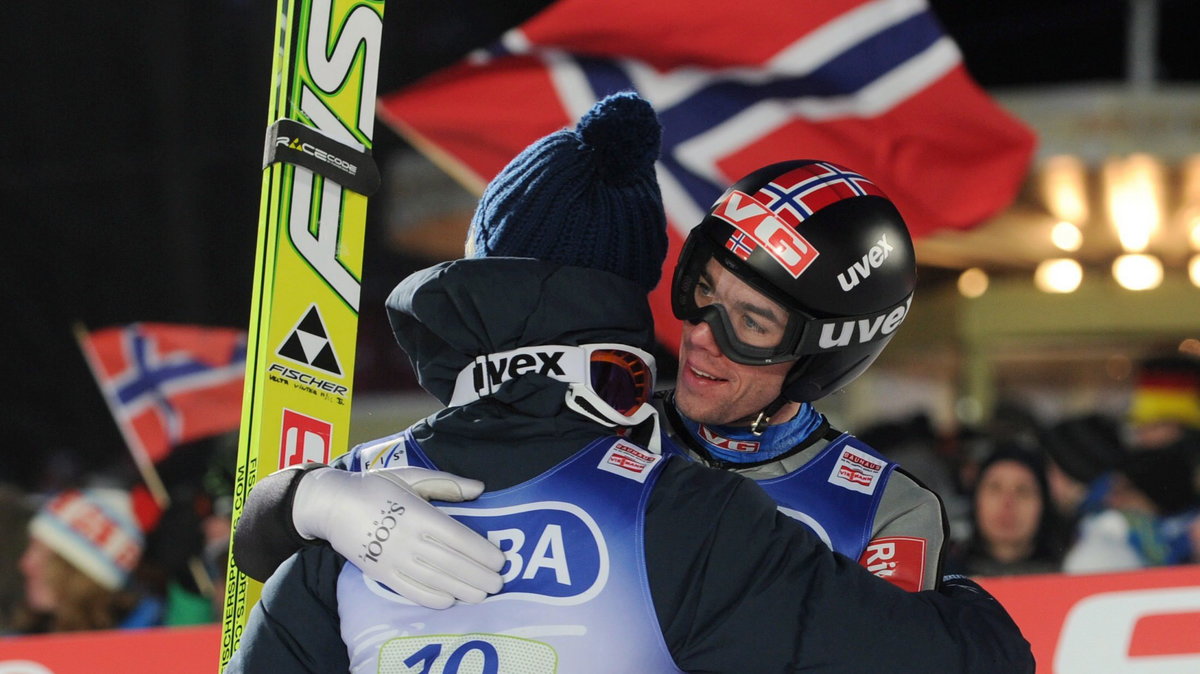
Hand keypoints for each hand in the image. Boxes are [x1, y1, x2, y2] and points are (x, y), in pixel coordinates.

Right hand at [293, 466, 505, 607]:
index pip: (457, 537)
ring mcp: (393, 560)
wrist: (331, 504)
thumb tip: (479, 488)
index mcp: (418, 514)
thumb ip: (446, 483)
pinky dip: (432, 598)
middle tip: (499, 583)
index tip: (500, 559)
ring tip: (483, 595)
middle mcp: (408, 540)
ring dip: (462, 589)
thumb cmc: (375, 486)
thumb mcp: (411, 476)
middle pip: (451, 563)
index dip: (480, 551)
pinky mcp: (380, 575)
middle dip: (478, 575)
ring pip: (435, 580)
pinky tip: (450, 601)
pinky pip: (410, 591)